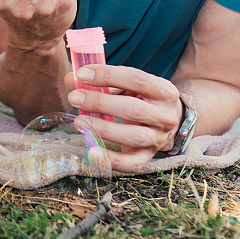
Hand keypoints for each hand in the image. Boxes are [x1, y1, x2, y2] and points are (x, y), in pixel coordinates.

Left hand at [63, 64, 182, 172]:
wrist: (168, 123)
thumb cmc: (141, 98)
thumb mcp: (129, 85)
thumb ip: (103, 81)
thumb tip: (72, 79)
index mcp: (163, 91)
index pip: (136, 79)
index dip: (108, 75)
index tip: (82, 74)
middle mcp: (165, 116)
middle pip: (133, 109)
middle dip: (100, 103)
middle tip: (74, 97)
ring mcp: (158, 139)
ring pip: (133, 136)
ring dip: (103, 129)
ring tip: (79, 121)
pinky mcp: (148, 157)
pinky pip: (132, 163)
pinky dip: (112, 160)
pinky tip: (92, 151)